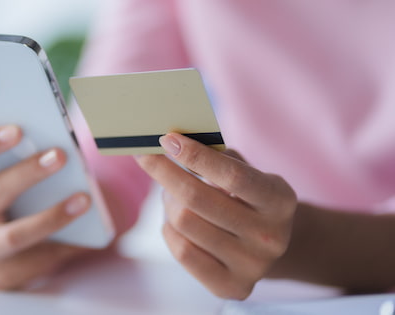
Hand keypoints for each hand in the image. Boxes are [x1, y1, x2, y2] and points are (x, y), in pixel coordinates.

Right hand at [0, 125, 91, 289]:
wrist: (32, 246)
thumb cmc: (29, 195)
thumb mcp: (25, 174)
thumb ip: (33, 156)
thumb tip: (65, 143)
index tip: (17, 129)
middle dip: (28, 173)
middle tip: (61, 156)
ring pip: (13, 235)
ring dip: (51, 216)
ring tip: (84, 199)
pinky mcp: (0, 275)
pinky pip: (34, 262)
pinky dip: (63, 247)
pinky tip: (86, 236)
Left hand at [135, 133, 296, 298]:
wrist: (272, 245)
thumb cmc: (248, 197)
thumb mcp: (248, 172)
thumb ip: (219, 157)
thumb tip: (173, 142)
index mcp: (279, 200)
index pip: (232, 175)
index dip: (196, 156)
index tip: (167, 139)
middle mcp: (270, 236)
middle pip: (197, 199)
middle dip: (164, 172)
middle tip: (147, 157)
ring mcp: (252, 266)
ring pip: (184, 223)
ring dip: (168, 201)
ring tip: (171, 193)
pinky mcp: (232, 287)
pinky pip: (182, 252)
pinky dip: (170, 229)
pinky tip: (175, 220)